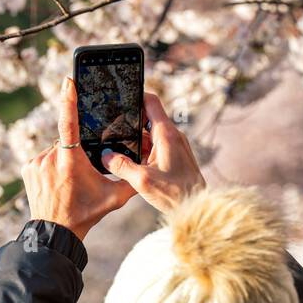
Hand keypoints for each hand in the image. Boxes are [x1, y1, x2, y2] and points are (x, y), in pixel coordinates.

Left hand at [21, 77, 137, 241]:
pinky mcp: (27, 168)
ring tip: (67, 182)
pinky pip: (42, 159)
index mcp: (70, 161)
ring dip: (63, 159)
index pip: (69, 123)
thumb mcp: (114, 197)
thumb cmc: (86, 214)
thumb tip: (147, 164)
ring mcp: (36, 163)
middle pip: (67, 142)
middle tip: (80, 174)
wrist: (56, 232)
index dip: (69, 100)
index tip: (68, 82)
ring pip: (54, 150)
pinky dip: (51, 166)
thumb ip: (131, 179)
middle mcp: (50, 159)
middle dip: (76, 151)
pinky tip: (56, 182)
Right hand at [100, 91, 204, 212]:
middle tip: (111, 126)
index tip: (121, 96)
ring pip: (151, 133)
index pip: (151, 102)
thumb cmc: (175, 193)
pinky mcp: (175, 156)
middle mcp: (172, 136)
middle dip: (130, 121)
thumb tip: (105, 156)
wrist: (196, 207)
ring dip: (136, 138)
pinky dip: (143, 148)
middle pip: (148, 117)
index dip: (136, 95)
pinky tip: (131, 159)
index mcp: (166, 134)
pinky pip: (156, 145)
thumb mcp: (142, 180)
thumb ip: (121, 166)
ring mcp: (175, 145)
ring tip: (117, 145)